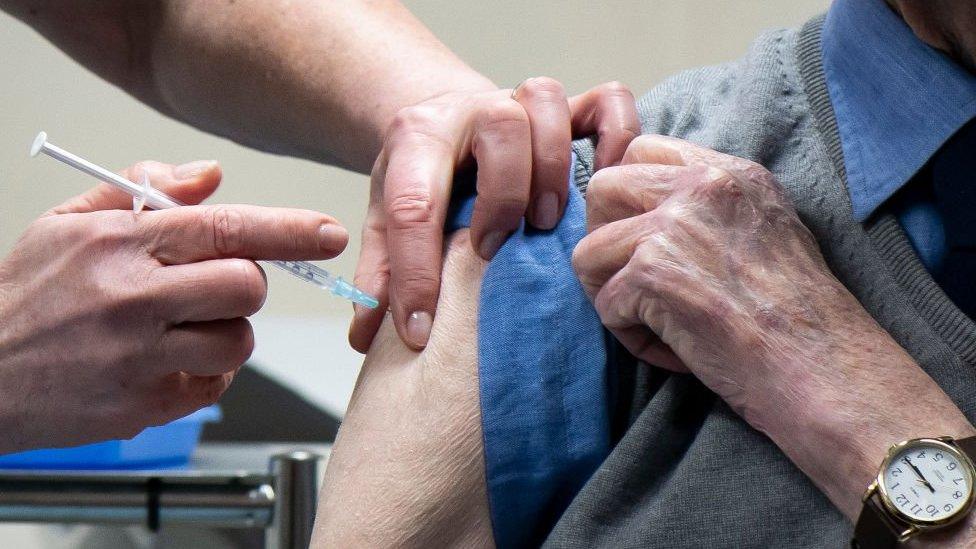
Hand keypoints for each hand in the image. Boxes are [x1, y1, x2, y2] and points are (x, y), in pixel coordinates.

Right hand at [0, 161, 347, 452]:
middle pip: (247, 287)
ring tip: (182, 329)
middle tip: (213, 287)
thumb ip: (144, 191)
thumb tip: (210, 175)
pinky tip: (168, 362)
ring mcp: (140, 356)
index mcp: (122, 244)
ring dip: (226, 333)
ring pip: (238, 341)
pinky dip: (206, 373)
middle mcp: (135, 298)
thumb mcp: (69, 224)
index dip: (288, 231)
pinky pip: (215, 386)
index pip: (225, 228)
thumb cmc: (25, 296)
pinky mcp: (143, 405)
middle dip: (244, 285)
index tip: (327, 232)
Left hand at [350, 79, 640, 351]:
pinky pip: (608, 102)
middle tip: (495, 250)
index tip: (420, 331)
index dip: (415, 274)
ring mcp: (524, 103)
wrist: (448, 118)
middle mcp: (473, 111)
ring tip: (549, 224)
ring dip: (554, 167)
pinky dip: (618, 136)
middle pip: (498, 126)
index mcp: (418, 138)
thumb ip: (380, 271)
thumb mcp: (388, 217)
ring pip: (548, 104)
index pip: (414, 204)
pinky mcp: (570, 108)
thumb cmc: (423, 175)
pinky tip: (609, 181)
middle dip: (502, 195)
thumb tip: (365, 337)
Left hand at [573, 134, 852, 405]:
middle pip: (602, 189)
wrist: (822, 368)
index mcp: (730, 174)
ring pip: (587, 251)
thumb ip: (711, 211)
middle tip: (633, 282)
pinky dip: (631, 337)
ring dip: (611, 294)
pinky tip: (676, 352)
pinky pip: (604, 303)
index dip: (626, 198)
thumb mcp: (766, 233)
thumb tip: (651, 216)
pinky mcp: (652, 272)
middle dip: (603, 239)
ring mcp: (673, 226)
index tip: (641, 240)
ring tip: (656, 324)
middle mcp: (700, 187)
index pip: (642, 150)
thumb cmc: (801, 320)